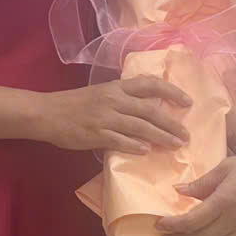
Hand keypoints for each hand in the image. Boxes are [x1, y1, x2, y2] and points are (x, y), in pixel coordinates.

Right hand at [36, 76, 193, 155]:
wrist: (47, 113)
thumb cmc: (74, 104)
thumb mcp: (101, 93)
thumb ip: (123, 98)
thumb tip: (149, 107)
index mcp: (116, 87)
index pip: (150, 84)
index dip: (172, 91)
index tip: (188, 102)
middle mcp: (113, 99)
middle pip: (150, 109)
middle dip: (172, 123)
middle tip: (186, 135)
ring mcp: (104, 117)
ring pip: (140, 127)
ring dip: (161, 137)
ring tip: (175, 145)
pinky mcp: (95, 134)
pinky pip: (120, 141)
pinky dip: (135, 146)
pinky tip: (147, 151)